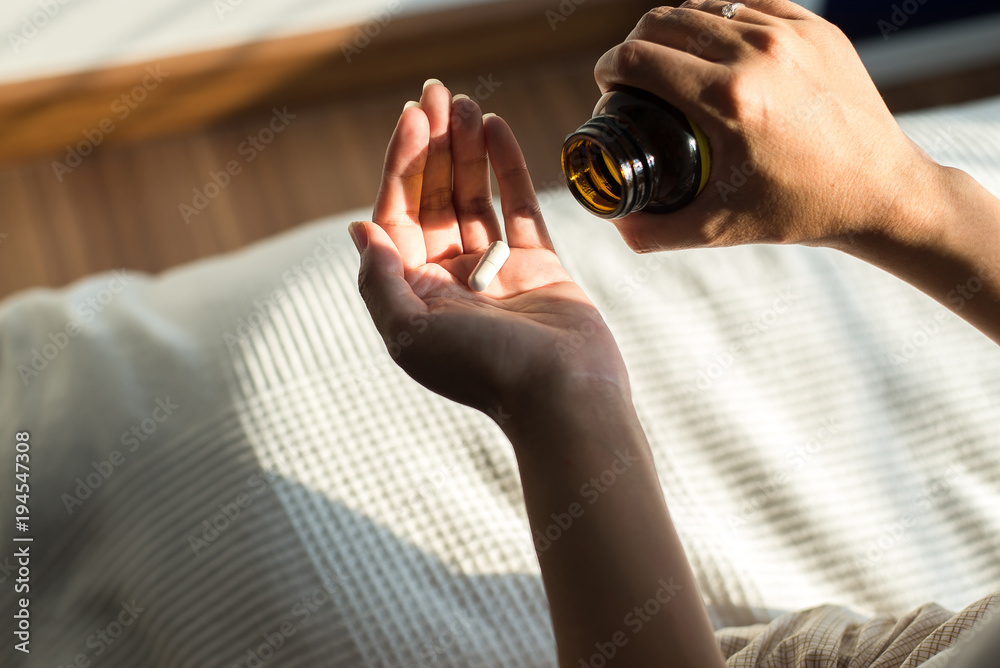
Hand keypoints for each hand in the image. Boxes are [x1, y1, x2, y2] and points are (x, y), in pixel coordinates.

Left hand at [352, 80, 627, 415]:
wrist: (564, 397)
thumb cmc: (486, 371)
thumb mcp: (411, 333)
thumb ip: (379, 281)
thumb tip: (360, 229)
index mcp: (415, 295)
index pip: (399, 216)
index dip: (403, 165)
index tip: (412, 117)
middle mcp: (451, 280)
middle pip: (436, 200)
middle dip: (435, 146)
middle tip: (437, 93)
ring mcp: (495, 272)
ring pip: (475, 198)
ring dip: (469, 150)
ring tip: (468, 103)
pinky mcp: (538, 266)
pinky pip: (518, 209)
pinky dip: (508, 170)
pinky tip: (497, 130)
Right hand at [594, 0, 938, 251]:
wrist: (882, 192)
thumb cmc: (801, 210)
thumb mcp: (718, 229)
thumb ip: (655, 230)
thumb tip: (614, 222)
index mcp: (729, 100)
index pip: (640, 58)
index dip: (609, 69)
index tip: (607, 85)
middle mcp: (758, 54)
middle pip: (663, 21)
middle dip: (634, 45)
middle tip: (633, 76)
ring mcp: (791, 33)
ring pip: (704, 5)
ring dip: (675, 29)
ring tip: (671, 61)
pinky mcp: (815, 27)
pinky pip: (747, 4)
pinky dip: (721, 21)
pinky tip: (716, 48)